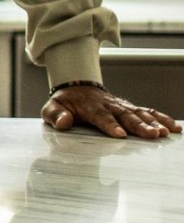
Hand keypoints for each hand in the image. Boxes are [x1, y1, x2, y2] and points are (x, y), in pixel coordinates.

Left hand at [42, 85, 180, 138]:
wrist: (76, 87)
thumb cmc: (65, 102)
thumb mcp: (52, 107)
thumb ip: (55, 114)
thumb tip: (63, 122)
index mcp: (90, 107)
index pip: (100, 116)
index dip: (110, 125)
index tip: (119, 135)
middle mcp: (109, 105)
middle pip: (125, 116)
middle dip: (139, 125)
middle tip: (152, 135)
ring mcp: (121, 106)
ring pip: (139, 113)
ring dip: (153, 123)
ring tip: (165, 133)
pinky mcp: (130, 108)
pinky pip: (147, 111)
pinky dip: (161, 118)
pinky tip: (174, 127)